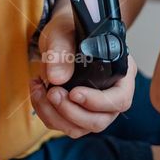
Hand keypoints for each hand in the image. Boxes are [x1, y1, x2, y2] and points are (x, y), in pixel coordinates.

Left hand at [31, 7, 136, 137]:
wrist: (60, 36)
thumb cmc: (69, 30)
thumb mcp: (64, 32)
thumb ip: (62, 50)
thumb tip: (57, 78)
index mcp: (121, 73)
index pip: (120, 99)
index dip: (98, 102)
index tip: (74, 92)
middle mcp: (112, 94)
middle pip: (100, 120)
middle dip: (71, 112)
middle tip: (52, 92)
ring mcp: (95, 108)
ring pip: (80, 128)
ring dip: (55, 115)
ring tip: (40, 90)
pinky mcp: (76, 114)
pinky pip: (63, 125)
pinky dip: (46, 113)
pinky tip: (37, 92)